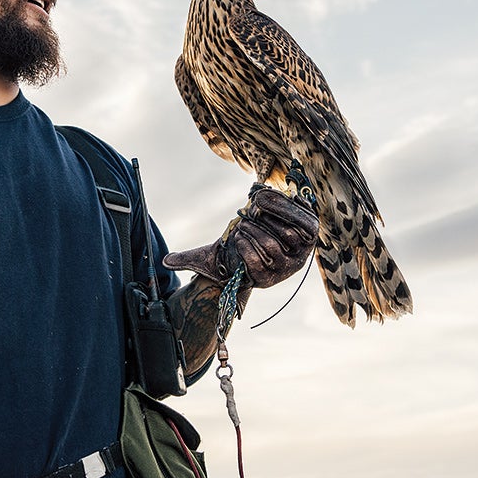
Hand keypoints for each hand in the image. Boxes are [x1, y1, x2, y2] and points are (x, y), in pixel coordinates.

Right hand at [164, 186, 318, 289]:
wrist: (261, 240)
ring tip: (257, 210)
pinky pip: (304, 219)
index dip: (245, 247)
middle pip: (272, 246)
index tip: (236, 234)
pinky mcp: (311, 232)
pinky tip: (272, 200)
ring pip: (288, 232)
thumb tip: (166, 261)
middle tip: (244, 219)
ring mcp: (302, 251)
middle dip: (252, 229)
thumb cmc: (233, 251)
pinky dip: (287, 205)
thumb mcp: (210, 257)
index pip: (258, 264)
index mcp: (264, 277)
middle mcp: (288, 268)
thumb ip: (187, 260)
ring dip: (268, 216)